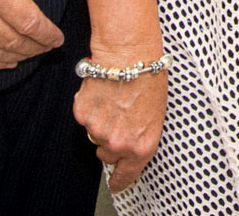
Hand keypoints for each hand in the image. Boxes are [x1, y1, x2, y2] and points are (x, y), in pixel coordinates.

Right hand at [76, 61, 166, 192]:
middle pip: (108, 154)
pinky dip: (91, 108)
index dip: (121, 181)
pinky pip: (85, 119)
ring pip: (95, 135)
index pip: (127, 175)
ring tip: (115, 99)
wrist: (128, 53)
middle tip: (121, 117)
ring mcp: (98, 130)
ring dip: (102, 122)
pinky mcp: (82, 115)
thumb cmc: (148, 77)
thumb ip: (141, 136)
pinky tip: (104, 92)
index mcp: (142, 145)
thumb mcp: (156, 114)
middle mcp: (118, 143)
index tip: (118, 184)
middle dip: (112, 141)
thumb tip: (131, 145)